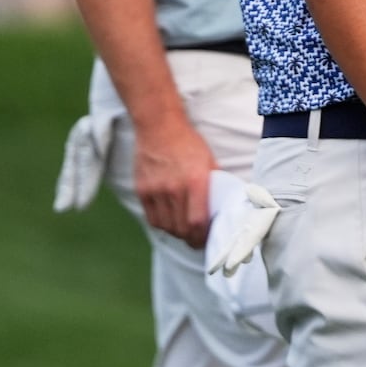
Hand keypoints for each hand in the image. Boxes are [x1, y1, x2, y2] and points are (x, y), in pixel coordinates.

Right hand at [132, 119, 217, 248]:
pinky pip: (151, 218)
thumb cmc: (188, 143)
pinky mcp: (141, 190)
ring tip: (183, 230)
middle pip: (180, 228)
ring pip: (165, 226)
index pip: (197, 222)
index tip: (206, 239)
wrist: (159, 127)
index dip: (202, 236)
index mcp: (195, 181)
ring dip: (176, 232)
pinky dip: (162, 224)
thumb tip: (224, 206)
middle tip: (196, 239)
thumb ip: (216, 184)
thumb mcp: (210, 161)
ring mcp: (155, 190)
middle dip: (190, 238)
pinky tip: (169, 220)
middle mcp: (174, 188)